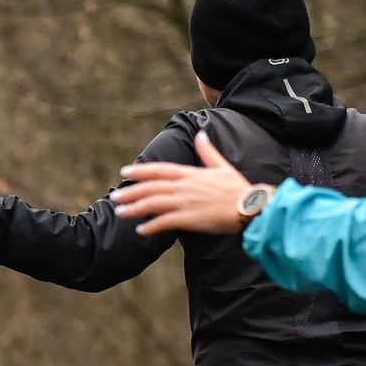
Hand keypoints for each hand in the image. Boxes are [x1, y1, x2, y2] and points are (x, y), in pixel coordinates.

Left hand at [110, 132, 258, 235]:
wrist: (250, 207)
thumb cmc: (238, 188)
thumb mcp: (222, 166)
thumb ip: (207, 152)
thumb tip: (200, 135)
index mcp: (191, 174)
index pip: (160, 170)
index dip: (141, 171)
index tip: (125, 172)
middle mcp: (185, 187)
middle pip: (151, 188)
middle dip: (131, 192)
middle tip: (115, 198)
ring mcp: (186, 203)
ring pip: (153, 204)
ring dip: (135, 209)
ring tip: (121, 213)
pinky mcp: (190, 219)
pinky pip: (165, 222)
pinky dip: (152, 227)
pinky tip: (141, 231)